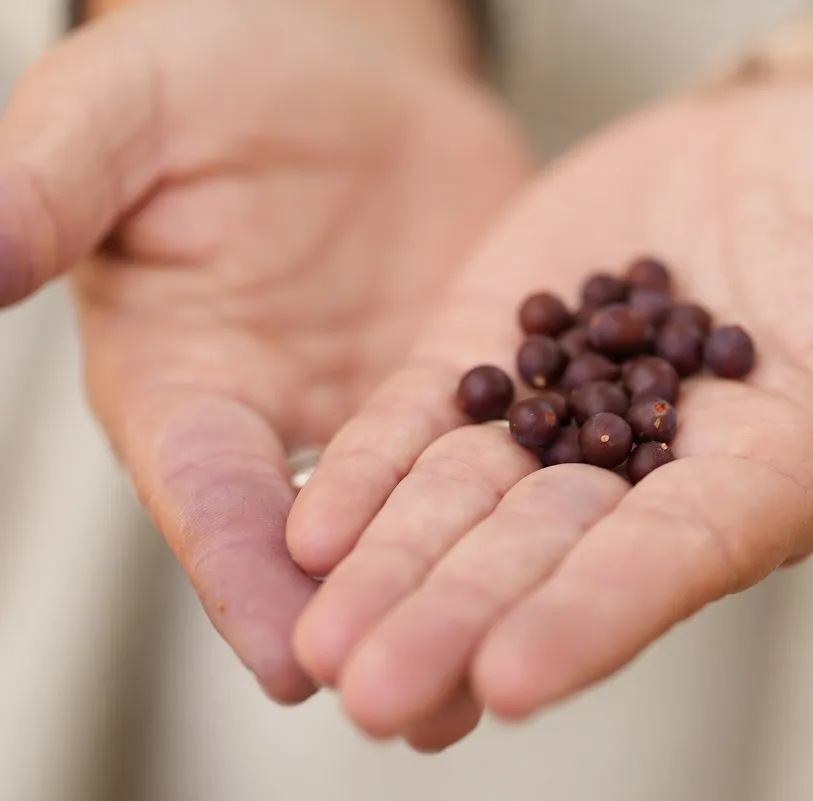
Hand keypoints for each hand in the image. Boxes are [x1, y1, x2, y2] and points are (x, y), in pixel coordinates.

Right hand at [0, 0, 530, 700]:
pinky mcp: (469, 377)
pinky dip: (537, 502)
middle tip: (422, 706)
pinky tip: (582, 556)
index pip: (207, 493)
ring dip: (464, 592)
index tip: (288, 660)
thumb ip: (52, 180)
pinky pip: (507, 446)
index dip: (238, 574)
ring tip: (511, 670)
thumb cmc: (214, 73)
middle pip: (326, 543)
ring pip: (427, 519)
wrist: (343, 64)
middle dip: (371, 619)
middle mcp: (286, 422)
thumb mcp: (125, 110)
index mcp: (182, 383)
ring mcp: (387, 408)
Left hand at [289, 77, 812, 747]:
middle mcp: (659, 467)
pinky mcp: (510, 346)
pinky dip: (372, 470)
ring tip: (313, 643)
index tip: (512, 678)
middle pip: (551, 555)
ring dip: (395, 571)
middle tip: (373, 696)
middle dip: (463, 620)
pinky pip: (430, 421)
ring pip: (472, 506)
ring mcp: (574, 411)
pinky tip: (304, 521)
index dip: (603, 615)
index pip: (679, 559)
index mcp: (771, 470)